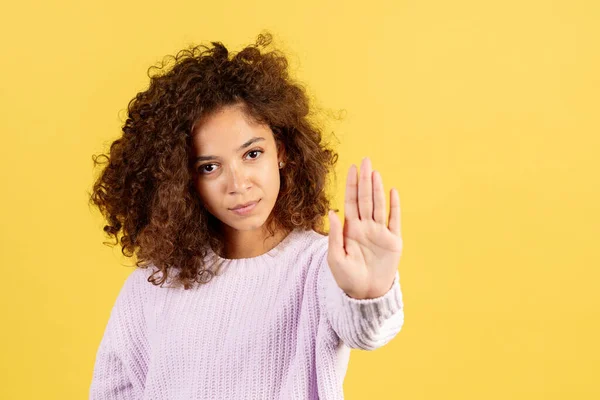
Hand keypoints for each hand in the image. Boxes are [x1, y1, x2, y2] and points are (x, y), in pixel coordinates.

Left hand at [327, 157, 402, 299]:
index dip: (352, 185)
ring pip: (378, 206)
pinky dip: (394, 206)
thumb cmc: (347, 278)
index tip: (351, 168)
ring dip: (377, 189)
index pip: (351, 202)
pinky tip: (392, 191)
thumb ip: (334, 235)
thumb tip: (332, 211)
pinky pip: (394, 220)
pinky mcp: (393, 241)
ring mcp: (380, 233)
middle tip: (365, 160)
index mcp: (350, 229)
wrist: (365, 294)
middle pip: (365, 199)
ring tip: (375, 172)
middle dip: (365, 180)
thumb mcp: (335, 257)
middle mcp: (366, 227)